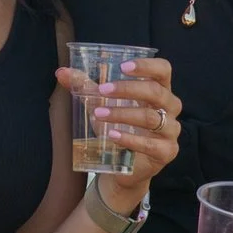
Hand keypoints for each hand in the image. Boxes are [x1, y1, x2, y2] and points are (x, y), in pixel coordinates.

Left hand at [57, 55, 180, 214]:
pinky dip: (129, 139)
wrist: (126, 167)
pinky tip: (111, 135)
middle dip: (127, 89)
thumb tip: (61, 72)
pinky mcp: (167, 152)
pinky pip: (150, 144)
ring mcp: (171, 131)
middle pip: (156, 92)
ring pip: (151, 118)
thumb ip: (85, 87)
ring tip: (99, 114)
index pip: (163, 70)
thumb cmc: (119, 127)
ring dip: (122, 114)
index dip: (146, 66)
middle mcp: (170, 108)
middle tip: (102, 91)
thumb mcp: (103, 104)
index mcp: (160, 90)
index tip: (123, 66)